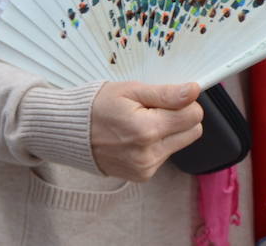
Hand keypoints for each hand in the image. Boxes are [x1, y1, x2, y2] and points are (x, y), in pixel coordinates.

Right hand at [88, 82, 202, 181]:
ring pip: (180, 143)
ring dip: (168, 131)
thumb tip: (193, 91)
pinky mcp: (142, 175)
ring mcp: (145, 168)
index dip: (184, 102)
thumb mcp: (132, 90)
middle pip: (192, 131)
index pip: (194, 116)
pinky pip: (165, 155)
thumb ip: (166, 94)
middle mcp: (148, 154)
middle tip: (154, 109)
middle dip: (180, 117)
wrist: (71, 132)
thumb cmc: (98, 106)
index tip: (168, 97)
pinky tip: (136, 136)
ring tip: (141, 122)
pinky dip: (156, 143)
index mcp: (147, 130)